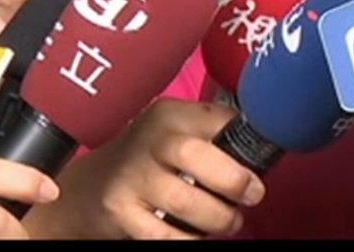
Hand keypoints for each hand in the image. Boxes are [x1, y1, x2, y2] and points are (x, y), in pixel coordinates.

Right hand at [22, 98, 263, 238]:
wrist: (88, 187)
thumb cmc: (147, 158)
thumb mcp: (174, 129)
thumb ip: (212, 129)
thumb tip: (265, 138)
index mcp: (170, 114)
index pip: (218, 119)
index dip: (247, 140)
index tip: (262, 158)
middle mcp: (149, 141)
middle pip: (198, 156)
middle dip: (235, 180)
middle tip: (252, 194)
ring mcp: (132, 177)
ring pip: (186, 202)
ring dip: (218, 218)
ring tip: (229, 221)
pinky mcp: (120, 212)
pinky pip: (165, 236)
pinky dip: (189, 240)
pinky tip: (198, 237)